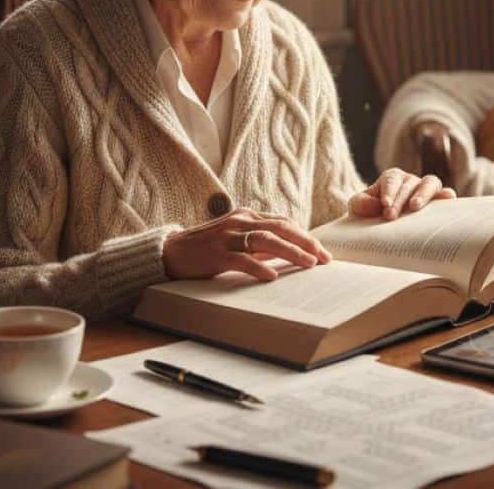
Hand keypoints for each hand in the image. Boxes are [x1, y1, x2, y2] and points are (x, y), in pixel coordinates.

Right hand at [162, 207, 331, 281]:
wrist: (170, 252)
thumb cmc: (206, 248)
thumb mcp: (236, 239)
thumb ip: (259, 243)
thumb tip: (288, 253)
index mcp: (246, 216)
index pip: (283, 222)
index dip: (305, 236)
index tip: (322, 251)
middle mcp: (239, 221)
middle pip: (280, 228)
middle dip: (306, 243)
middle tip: (324, 258)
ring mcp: (227, 236)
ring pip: (265, 240)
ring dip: (290, 252)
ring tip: (309, 264)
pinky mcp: (215, 254)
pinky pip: (241, 259)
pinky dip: (258, 267)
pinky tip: (271, 276)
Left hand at [348, 168, 456, 220]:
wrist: (382, 223)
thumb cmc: (371, 213)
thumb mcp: (359, 207)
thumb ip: (360, 203)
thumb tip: (377, 205)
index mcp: (392, 178)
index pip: (391, 179)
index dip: (389, 191)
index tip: (384, 205)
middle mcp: (410, 181)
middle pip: (408, 185)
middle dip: (399, 200)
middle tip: (390, 216)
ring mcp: (426, 189)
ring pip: (430, 183)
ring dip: (423, 193)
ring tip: (415, 207)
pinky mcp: (438, 200)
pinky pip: (445, 194)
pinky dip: (446, 195)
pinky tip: (447, 199)